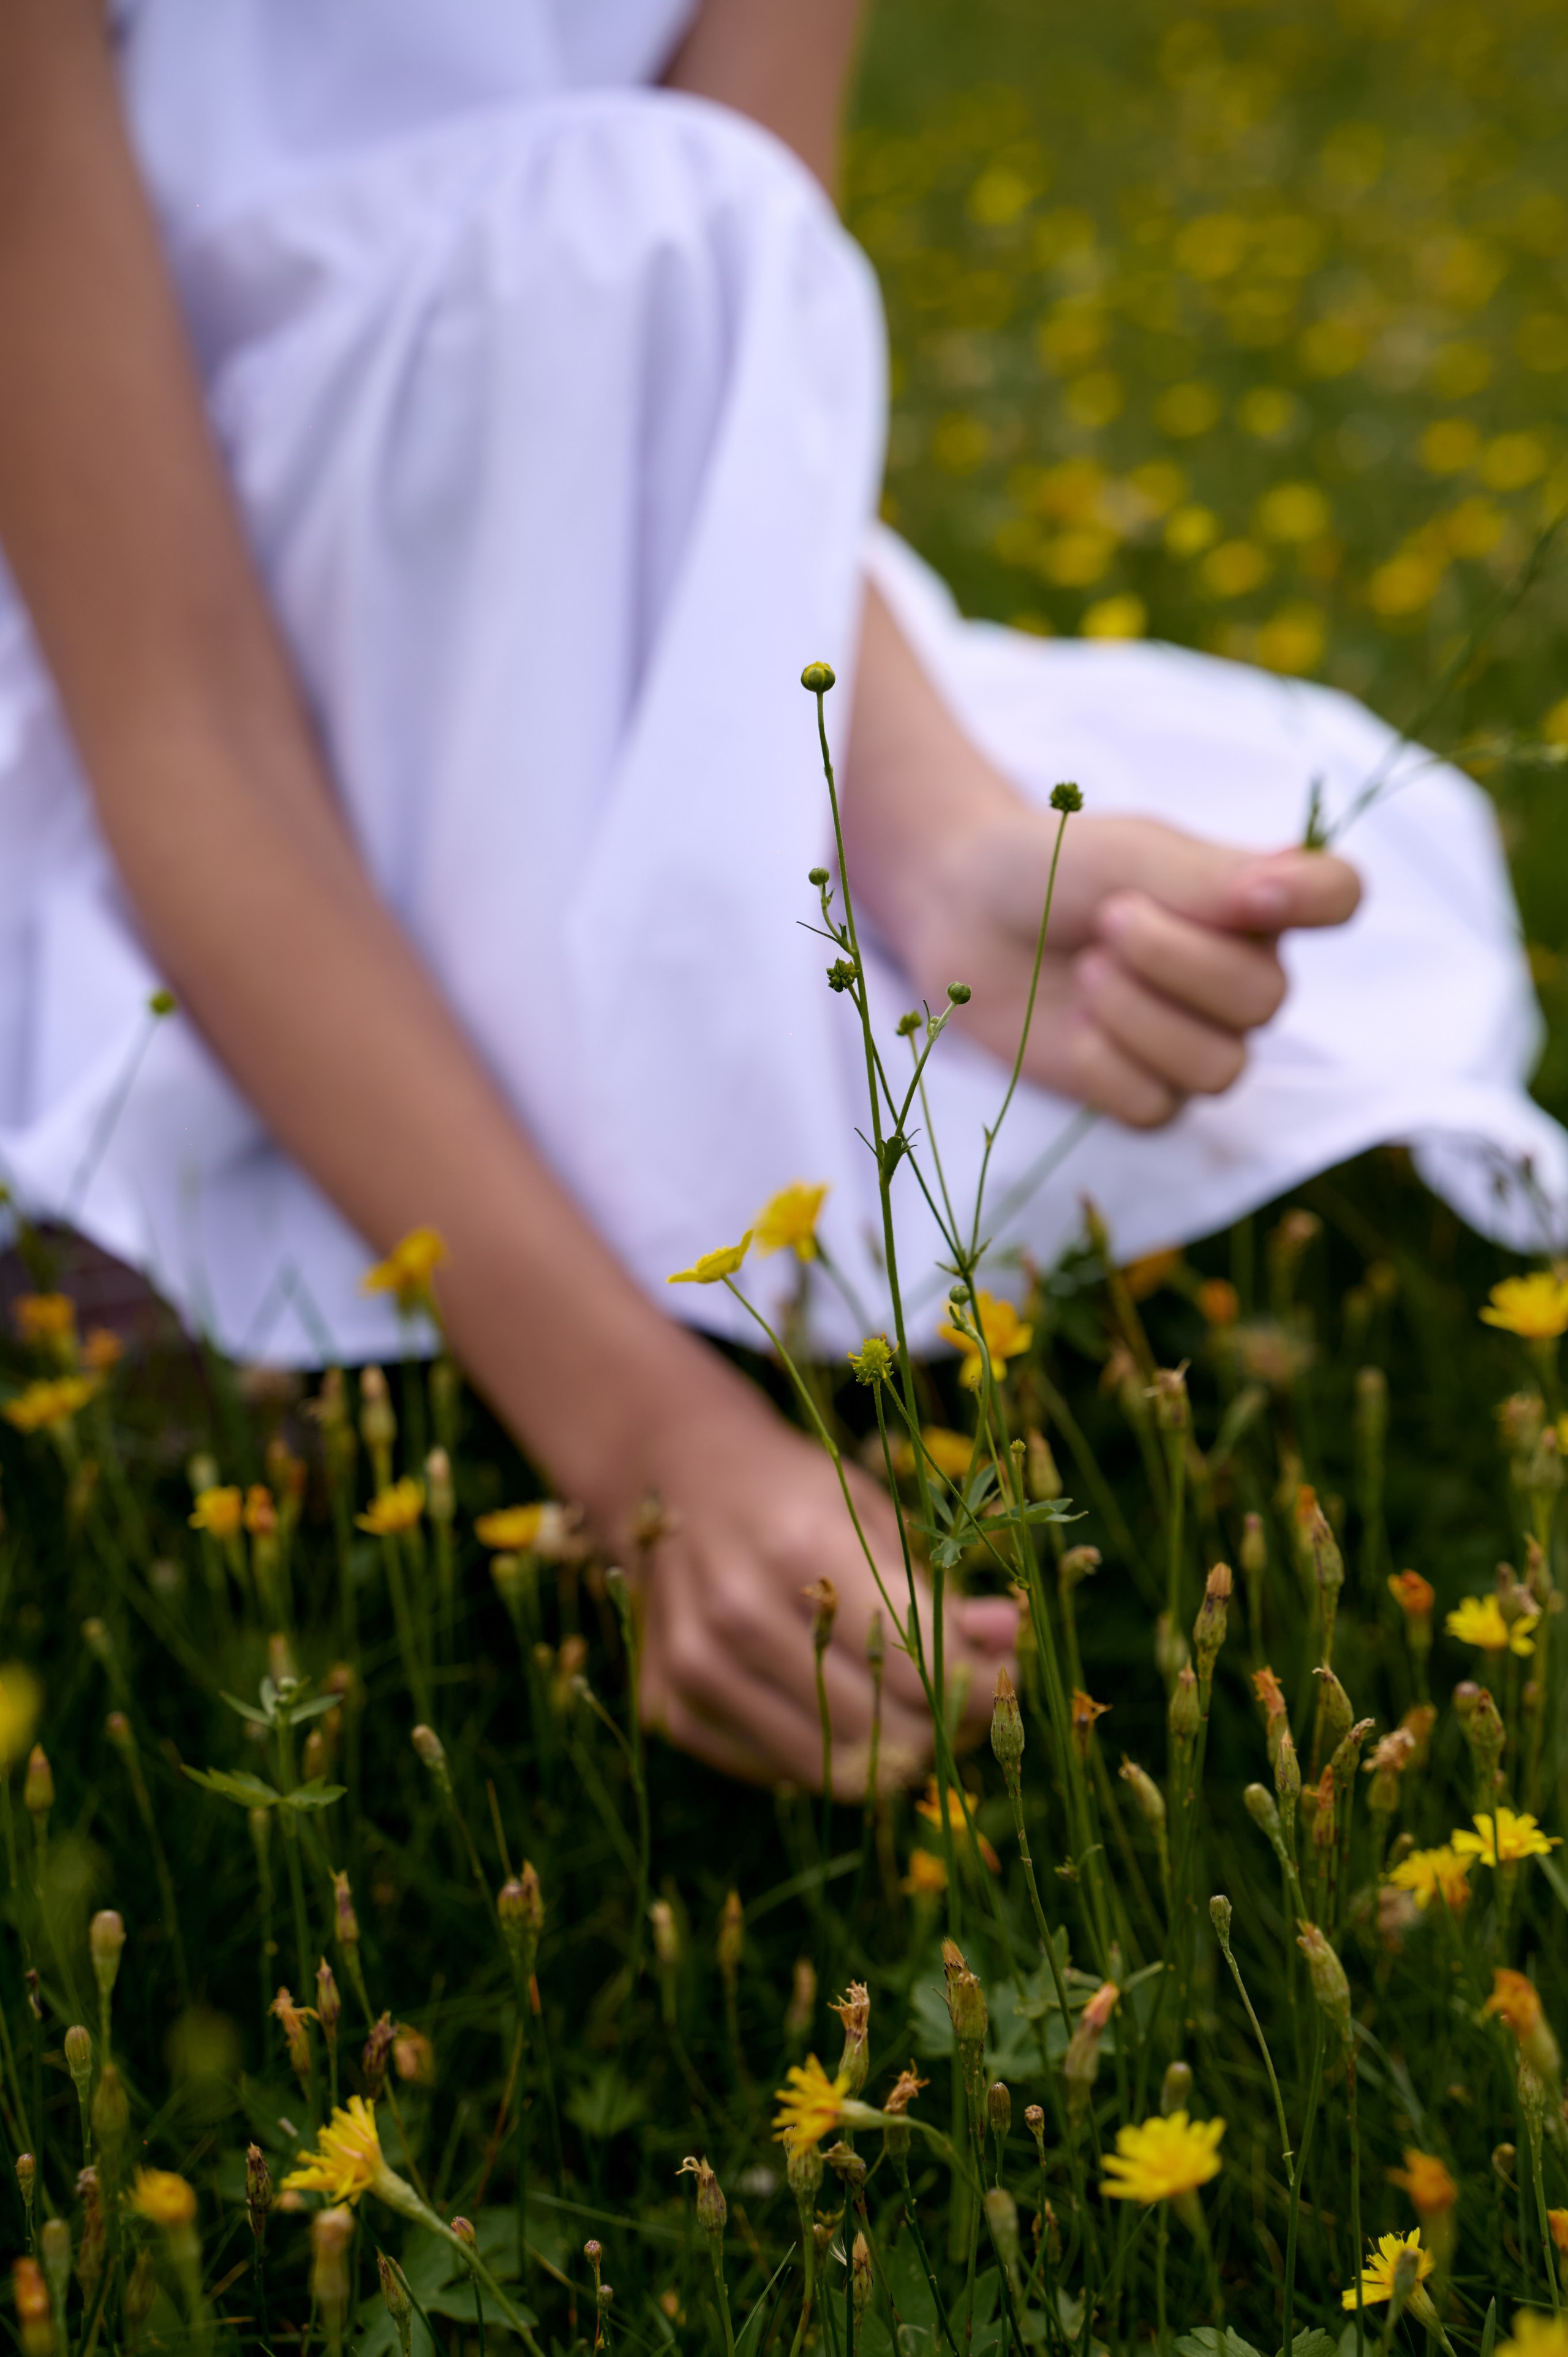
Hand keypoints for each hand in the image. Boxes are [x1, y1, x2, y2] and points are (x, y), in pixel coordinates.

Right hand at [623, 1372, 1016, 1793]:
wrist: (671, 1477)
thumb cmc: (792, 1493)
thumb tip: (1009, 1642)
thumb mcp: (873, 1512)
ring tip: (899, 1712)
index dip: (979, 1689)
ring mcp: (695, 1666)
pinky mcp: (668, 1707)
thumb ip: (939, 1589)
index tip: (998, 1680)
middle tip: (952, 1703)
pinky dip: (818, 1754)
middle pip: (884, 1731)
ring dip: (883, 1755)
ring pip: (832, 1769)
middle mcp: (738, 1611)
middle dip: (938, 1729)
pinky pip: (777, 1772)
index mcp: (802, 1545)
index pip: (922, 1667)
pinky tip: (824, 1705)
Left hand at [899, 811, 1361, 1127]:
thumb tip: (1282, 890)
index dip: (1312, 901)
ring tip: (1086, 970)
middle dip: (1174, 962)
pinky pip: (1157, 1107)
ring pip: (1217, 1069)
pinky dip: (1104, 1066)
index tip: (1247, 894)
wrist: (963, 915)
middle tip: (1108, 922)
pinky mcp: (1146, 1093)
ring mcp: (1199, 1040)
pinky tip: (1073, 1026)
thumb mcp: (1126, 855)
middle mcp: (1243, 974)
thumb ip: (1207, 876)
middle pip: (1265, 1001)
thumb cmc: (1049, 870)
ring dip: (1136, 1017)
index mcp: (1255, 901)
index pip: (1338, 896)